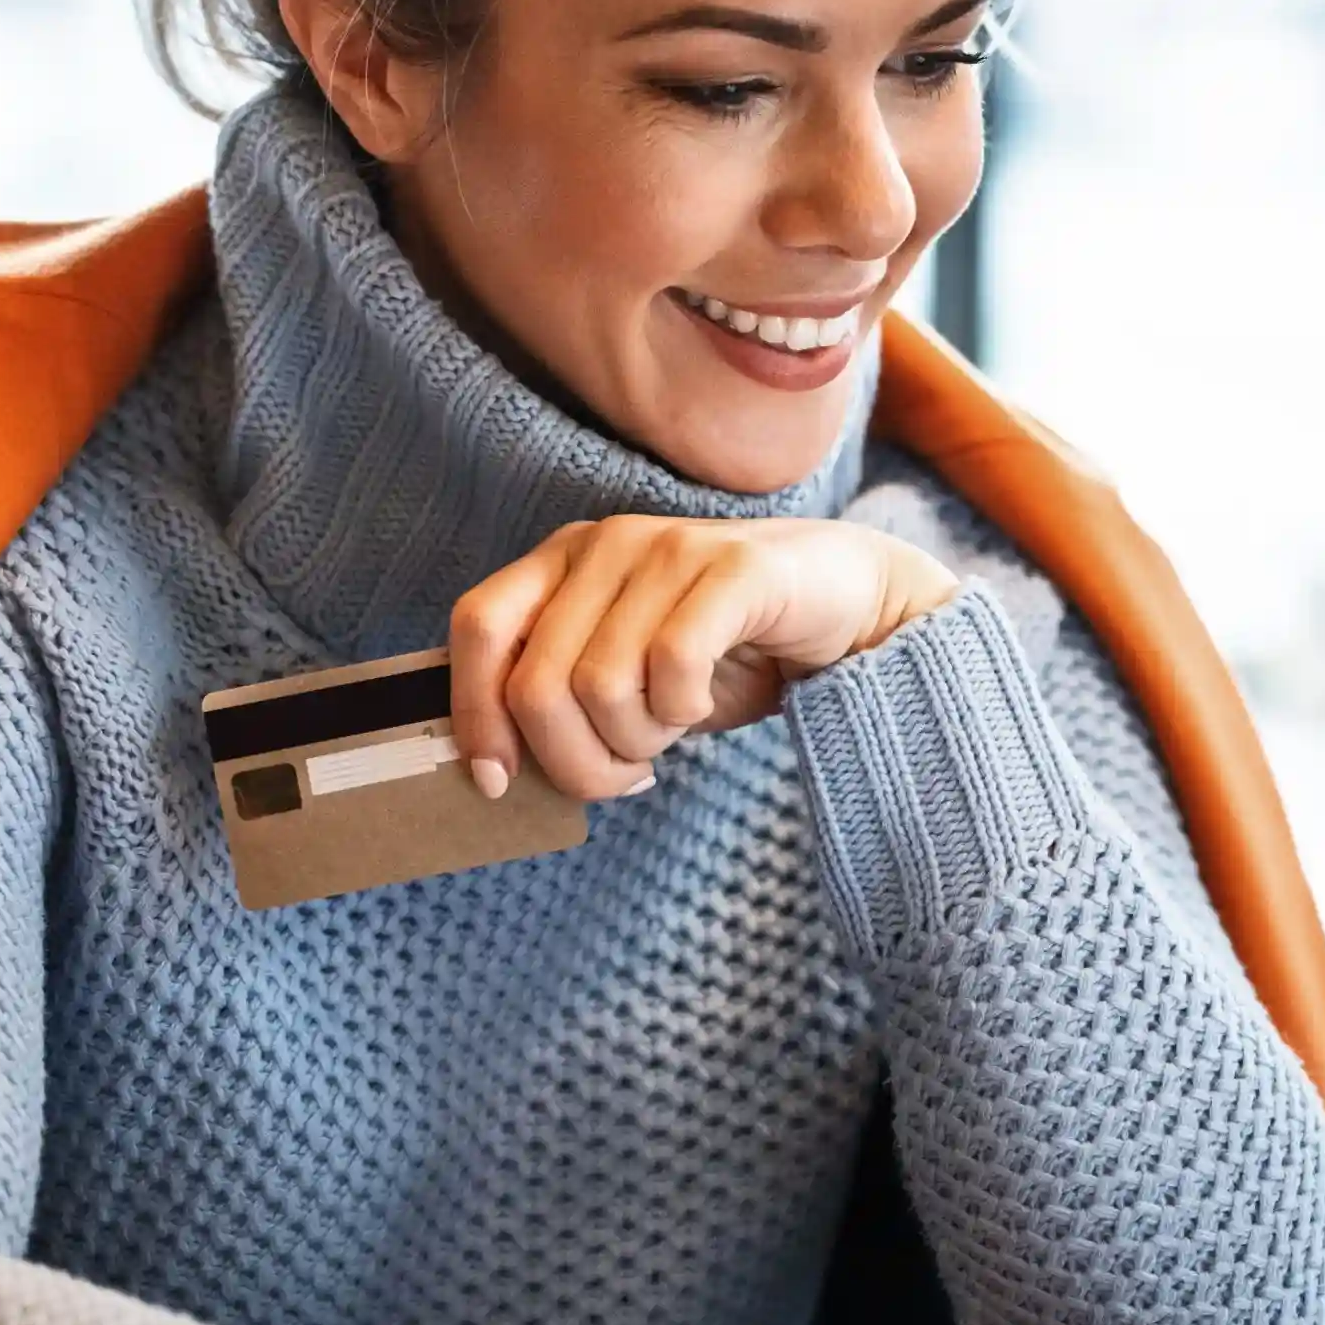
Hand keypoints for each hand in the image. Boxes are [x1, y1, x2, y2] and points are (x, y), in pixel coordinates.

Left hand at [449, 515, 956, 799]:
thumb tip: (493, 770)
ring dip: (637, 740)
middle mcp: (605, 543)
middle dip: (576, 760)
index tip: (497, 780)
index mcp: (563, 561)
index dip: (476, 711)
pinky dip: (686, 711)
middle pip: (537, 683)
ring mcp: (668, 547)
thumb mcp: (626, 675)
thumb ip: (561, 697)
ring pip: (601, 687)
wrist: (849, 605)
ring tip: (672, 728)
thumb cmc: (723, 653)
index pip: (477, 627)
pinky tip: (706, 703)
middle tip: (627, 773)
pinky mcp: (734, 568)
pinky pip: (673, 667)